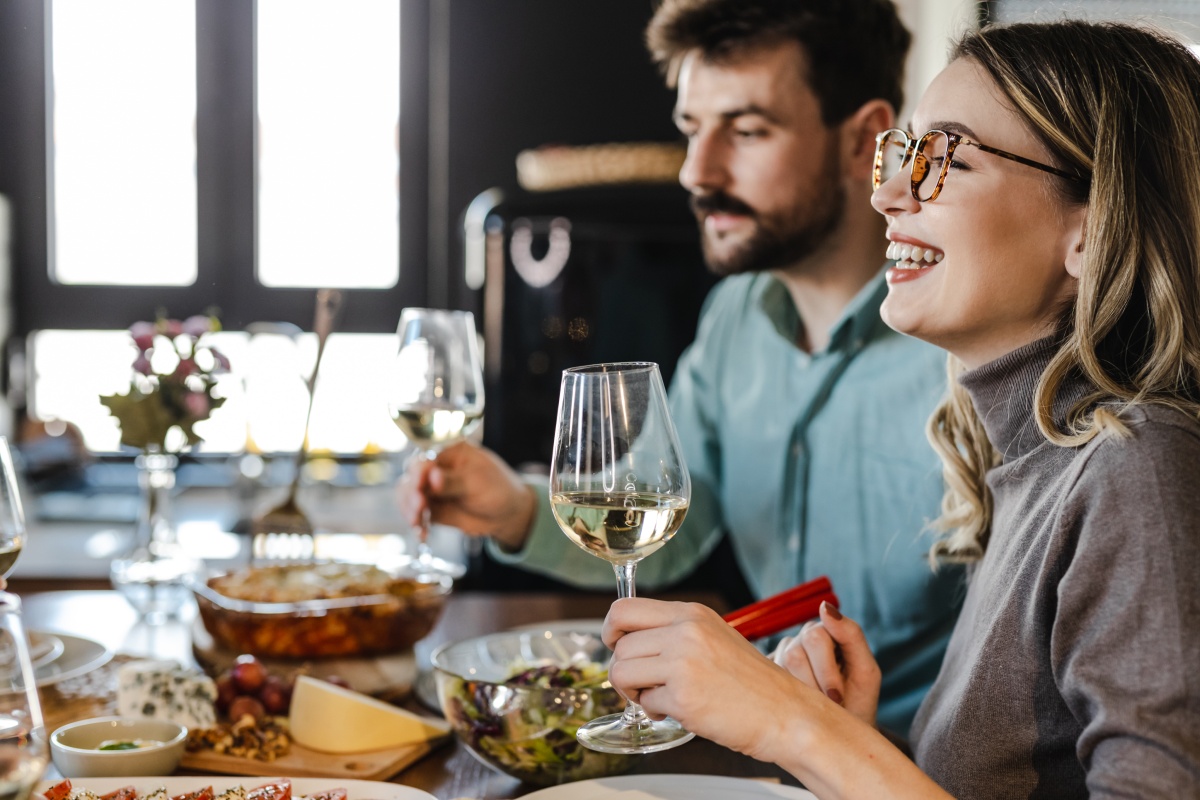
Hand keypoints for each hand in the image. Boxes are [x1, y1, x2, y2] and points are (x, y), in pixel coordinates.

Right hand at [397, 441, 537, 550]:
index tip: (418, 486)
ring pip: (408, 495)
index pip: (425, 458)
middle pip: (411, 477)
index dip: (418, 472)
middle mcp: (436, 468)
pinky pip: (416, 514)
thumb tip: (432, 476)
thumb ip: (453, 481)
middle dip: (411, 493)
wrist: (506, 514)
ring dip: (409, 509)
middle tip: (419, 507)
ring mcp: (432, 488)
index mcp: (449, 452)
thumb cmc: (498, 489)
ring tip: (418, 522)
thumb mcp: (478, 482)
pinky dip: (416, 523)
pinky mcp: (432, 507)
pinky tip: (422, 533)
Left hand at [603, 598, 834, 762]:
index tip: (614, 644)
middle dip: (623, 668)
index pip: (625, 608)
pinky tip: (679, 712)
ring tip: (658, 698)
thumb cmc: (753, 683)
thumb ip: (676, 632)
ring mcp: (683, 663)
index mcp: (692, 613)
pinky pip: (645, 703)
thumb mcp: (715, 637)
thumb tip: (631, 639)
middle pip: (619, 644)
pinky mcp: (683, 697)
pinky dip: (655, 712)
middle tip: (641, 683)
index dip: (611, 629)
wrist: (787, 714)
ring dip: (634, 691)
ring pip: (621, 672)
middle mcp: (685, 632)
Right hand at [771, 602, 880, 726]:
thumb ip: (851, 634)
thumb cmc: (857, 703)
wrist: (840, 734)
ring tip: (817, 705)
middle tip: (827, 705)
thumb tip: (824, 606)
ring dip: (802, 694)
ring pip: (781, 668)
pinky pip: (767, 681)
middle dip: (814, 684)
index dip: (826, 672)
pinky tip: (800, 705)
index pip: (815, 637)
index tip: (837, 697)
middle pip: (795, 653)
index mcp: (826, 632)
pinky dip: (787, 698)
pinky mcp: (766, 671)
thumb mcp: (865, 671)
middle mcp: (801, 639)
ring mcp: (781, 654)